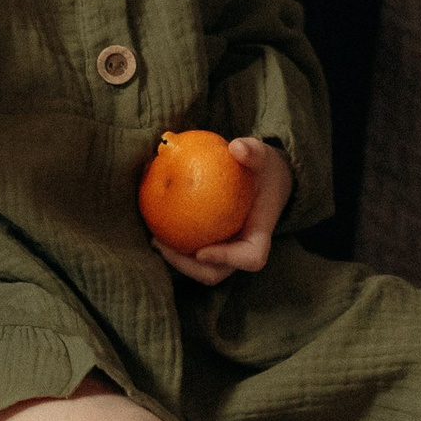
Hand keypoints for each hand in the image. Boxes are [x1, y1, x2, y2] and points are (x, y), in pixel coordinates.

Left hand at [153, 136, 290, 282]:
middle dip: (188, 266)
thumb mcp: (262, 157)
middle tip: (164, 245)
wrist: (265, 181)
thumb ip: (253, 151)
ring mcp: (227, 251)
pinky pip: (192, 254)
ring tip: (155, 239)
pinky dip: (174, 246)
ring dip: (177, 261)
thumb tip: (236, 147)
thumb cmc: (262, 170)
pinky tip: (155, 228)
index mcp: (260, 232)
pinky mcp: (213, 245)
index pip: (252, 257)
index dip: (227, 259)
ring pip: (202, 270)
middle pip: (218, 273)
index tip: (201, 251)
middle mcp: (243, 248)